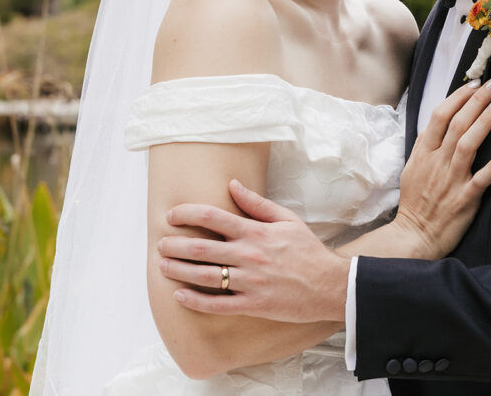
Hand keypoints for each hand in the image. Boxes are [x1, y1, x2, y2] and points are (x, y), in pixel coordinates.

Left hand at [157, 180, 349, 323]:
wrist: (330, 285)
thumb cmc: (308, 251)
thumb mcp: (287, 220)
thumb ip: (257, 203)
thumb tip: (232, 185)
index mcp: (256, 232)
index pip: (213, 217)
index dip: (187, 214)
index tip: (171, 216)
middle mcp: (249, 256)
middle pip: (201, 249)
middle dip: (174, 245)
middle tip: (160, 244)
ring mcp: (250, 282)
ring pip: (204, 276)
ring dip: (178, 271)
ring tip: (163, 267)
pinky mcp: (253, 305)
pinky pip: (217, 305)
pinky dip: (195, 301)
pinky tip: (180, 296)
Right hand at [395, 76, 490, 259]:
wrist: (414, 237)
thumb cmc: (416, 203)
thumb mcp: (412, 169)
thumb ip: (425, 146)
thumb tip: (438, 123)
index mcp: (423, 153)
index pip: (439, 116)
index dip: (458, 97)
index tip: (474, 83)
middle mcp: (437, 163)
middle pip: (456, 124)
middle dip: (476, 100)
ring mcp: (451, 180)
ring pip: (469, 144)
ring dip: (486, 121)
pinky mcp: (465, 199)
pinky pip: (482, 178)